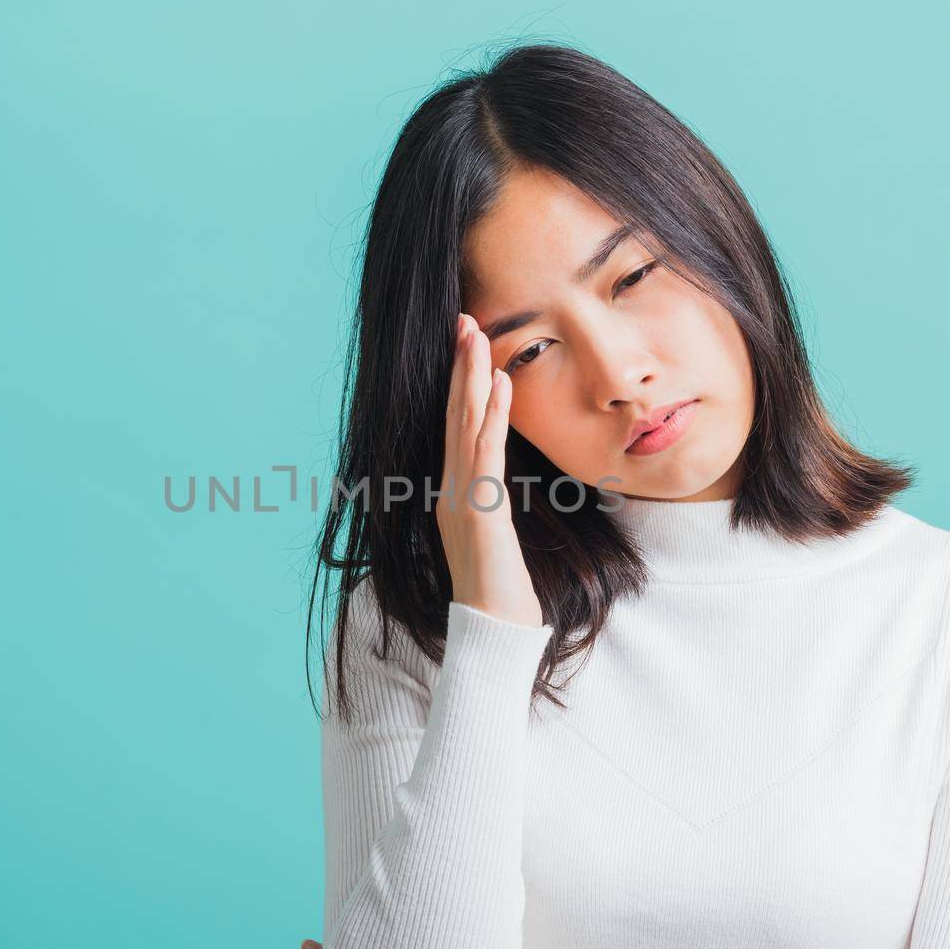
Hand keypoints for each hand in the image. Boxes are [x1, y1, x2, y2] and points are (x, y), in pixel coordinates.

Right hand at [438, 313, 542, 628]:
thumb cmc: (496, 590)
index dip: (460, 383)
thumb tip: (490, 480)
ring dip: (472, 376)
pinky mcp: (478, 507)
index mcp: (451, 491)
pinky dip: (490, 414)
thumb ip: (487, 504)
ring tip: (477, 334)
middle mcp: (449, 486)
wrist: (491, 629)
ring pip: (465, 423)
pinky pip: (484, 451)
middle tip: (466, 319)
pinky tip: (500, 384)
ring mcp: (460, 495)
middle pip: (454, 414)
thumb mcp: (492, 537)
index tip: (469, 344)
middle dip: (461, 365)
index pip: (455, 426)